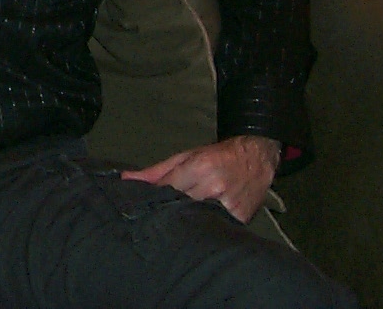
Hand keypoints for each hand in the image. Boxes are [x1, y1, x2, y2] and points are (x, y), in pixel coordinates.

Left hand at [122, 135, 281, 222]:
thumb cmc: (217, 155)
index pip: (166, 189)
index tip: (146, 205)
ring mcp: (229, 204)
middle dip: (168, 211)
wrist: (256, 157)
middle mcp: (214, 187)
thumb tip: (126, 179)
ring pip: (197, 219)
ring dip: (187, 220)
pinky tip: (201, 224)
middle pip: (180, 206)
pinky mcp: (241, 217)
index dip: (155, 198)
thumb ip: (156, 171)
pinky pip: (216, 226)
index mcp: (199, 168)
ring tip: (180, 221)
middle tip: (160, 217)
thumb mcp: (185, 157)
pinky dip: (206, 225)